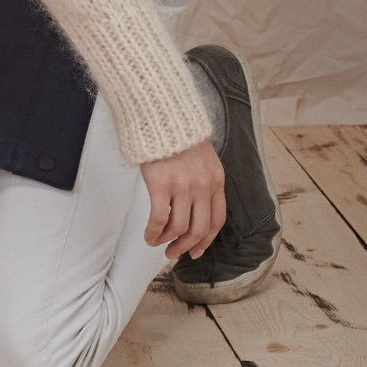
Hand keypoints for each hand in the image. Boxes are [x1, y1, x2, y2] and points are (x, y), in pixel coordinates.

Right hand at [140, 140, 224, 259]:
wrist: (161, 113)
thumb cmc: (178, 134)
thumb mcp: (203, 158)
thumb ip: (203, 182)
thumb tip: (193, 210)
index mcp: (215, 180)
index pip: (217, 220)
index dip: (206, 241)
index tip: (196, 251)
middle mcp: (202, 186)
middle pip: (199, 229)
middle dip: (186, 246)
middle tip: (173, 252)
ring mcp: (182, 186)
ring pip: (178, 228)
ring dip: (167, 241)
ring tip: (157, 242)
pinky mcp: (160, 184)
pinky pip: (158, 219)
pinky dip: (153, 232)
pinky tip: (148, 235)